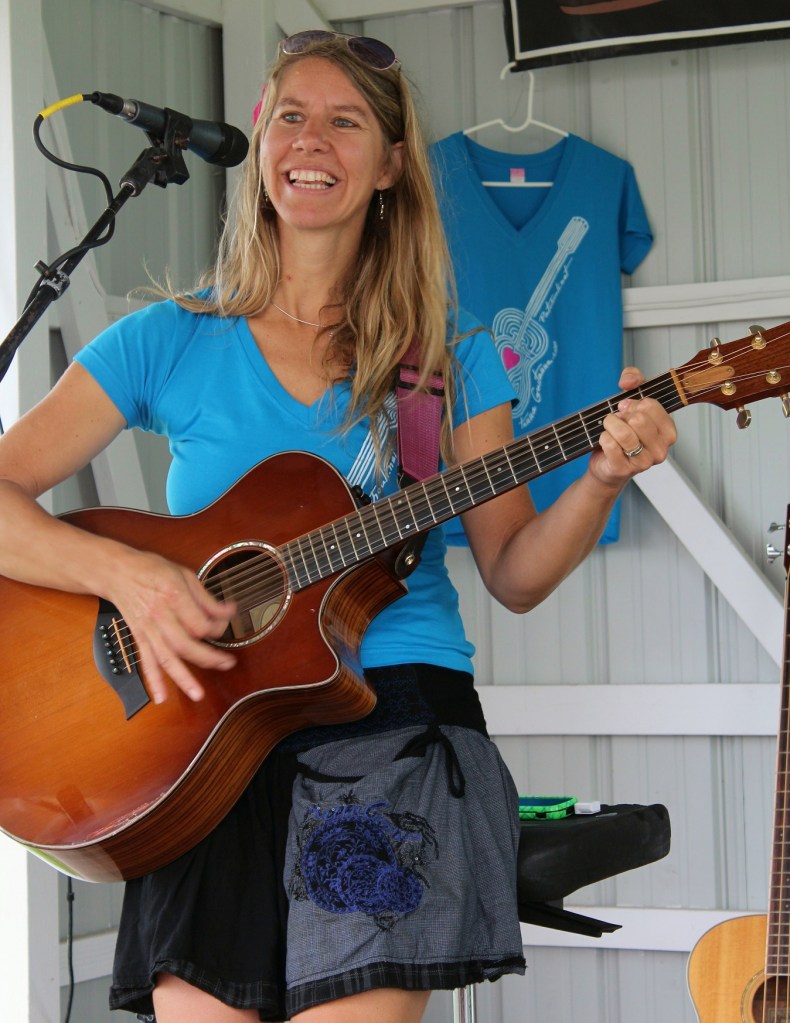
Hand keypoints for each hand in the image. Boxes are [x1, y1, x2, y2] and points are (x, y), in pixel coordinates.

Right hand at [106, 546, 236, 703]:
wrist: (118, 573)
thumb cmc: (152, 570)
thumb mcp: (184, 574)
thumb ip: (206, 598)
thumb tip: (229, 611)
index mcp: (174, 596)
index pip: (200, 623)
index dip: (217, 628)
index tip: (224, 624)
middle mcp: (160, 616)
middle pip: (187, 644)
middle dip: (209, 658)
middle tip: (228, 664)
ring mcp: (148, 629)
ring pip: (167, 658)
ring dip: (183, 678)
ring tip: (198, 694)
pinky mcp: (140, 638)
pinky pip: (146, 662)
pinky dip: (153, 681)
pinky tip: (160, 698)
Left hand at [588, 366, 676, 487]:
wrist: (606, 463)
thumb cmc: (623, 432)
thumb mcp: (632, 400)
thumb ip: (634, 379)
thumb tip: (628, 381)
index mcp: (668, 431)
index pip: (651, 405)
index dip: (633, 403)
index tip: (627, 409)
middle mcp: (661, 449)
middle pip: (638, 419)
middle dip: (621, 416)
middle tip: (618, 421)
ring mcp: (644, 462)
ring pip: (623, 433)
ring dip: (610, 426)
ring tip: (609, 429)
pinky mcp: (624, 469)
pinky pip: (609, 444)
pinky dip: (602, 438)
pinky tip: (605, 441)